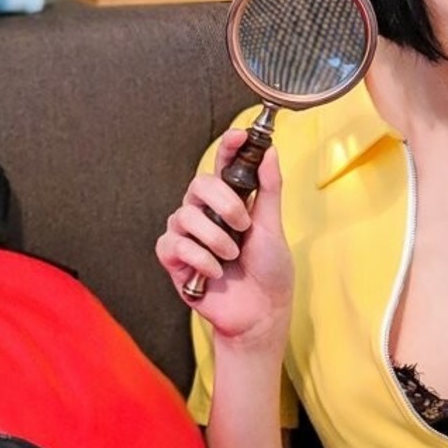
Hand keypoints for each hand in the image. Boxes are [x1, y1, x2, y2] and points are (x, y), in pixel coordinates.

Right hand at [157, 129, 293, 345]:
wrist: (261, 311)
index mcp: (231, 201)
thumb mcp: (273, 226)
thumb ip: (268, 188)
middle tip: (243, 225)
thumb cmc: (269, 270)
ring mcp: (188, 236)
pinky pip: (174, 245)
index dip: (227, 146)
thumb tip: (270, 151)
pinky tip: (214, 271)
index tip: (240, 135)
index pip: (223, 165)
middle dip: (223, 202)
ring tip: (231, 255)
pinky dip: (199, 258)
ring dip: (215, 237)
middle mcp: (205, 213)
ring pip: (185, 215)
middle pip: (198, 184)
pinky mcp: (175, 260)